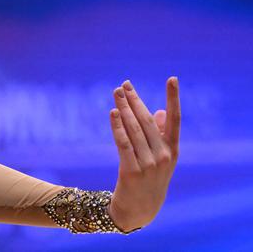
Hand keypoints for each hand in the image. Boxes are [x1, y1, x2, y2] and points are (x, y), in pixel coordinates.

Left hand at [107, 76, 179, 231]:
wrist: (140, 209)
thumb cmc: (150, 178)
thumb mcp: (160, 158)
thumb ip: (161, 134)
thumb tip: (160, 110)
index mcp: (173, 150)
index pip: (175, 119)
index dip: (174, 98)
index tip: (173, 78)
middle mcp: (163, 156)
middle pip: (148, 121)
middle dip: (136, 100)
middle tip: (124, 84)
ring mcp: (148, 164)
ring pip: (134, 129)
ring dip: (124, 109)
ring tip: (117, 92)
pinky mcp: (131, 171)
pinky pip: (123, 143)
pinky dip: (117, 126)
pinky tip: (113, 112)